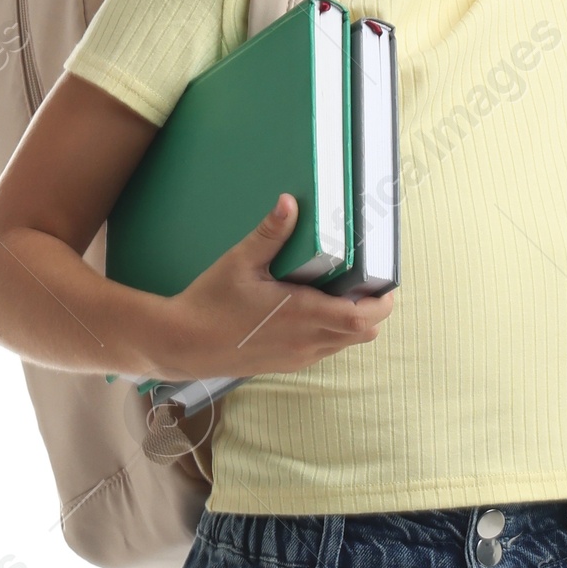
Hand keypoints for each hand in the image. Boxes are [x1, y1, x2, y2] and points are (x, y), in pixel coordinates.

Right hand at [141, 193, 396, 383]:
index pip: (363, 319)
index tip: (385, 284)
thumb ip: (270, 234)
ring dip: (352, 323)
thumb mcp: (240, 262)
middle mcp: (306, 342)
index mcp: (303, 316)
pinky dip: (331, 334)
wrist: (181, 344)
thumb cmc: (209, 303)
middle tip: (365, 283)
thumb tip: (289, 202)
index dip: (381, 303)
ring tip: (340, 294)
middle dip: (372, 311)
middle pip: (362, 334)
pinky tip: (312, 310)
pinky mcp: (285, 364)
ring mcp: (297, 358)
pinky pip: (323, 351)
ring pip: (343, 345)